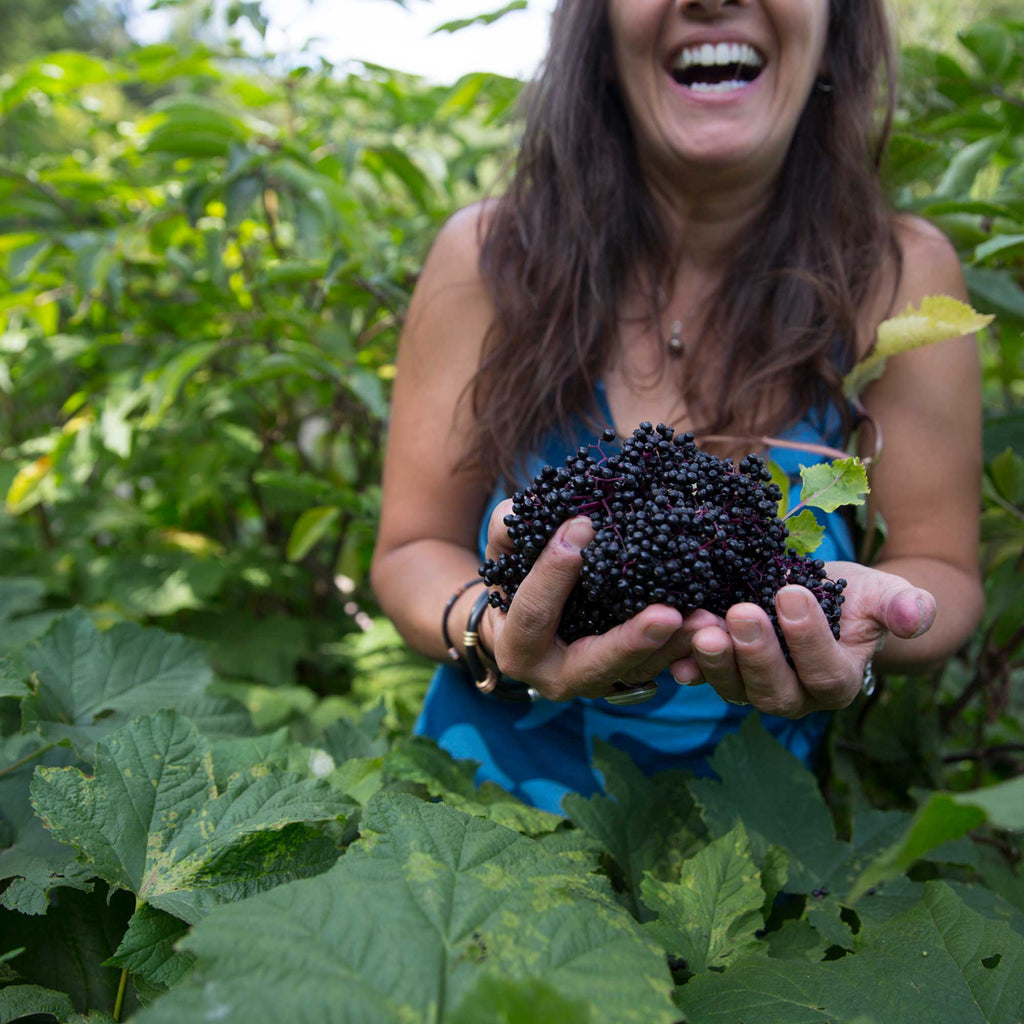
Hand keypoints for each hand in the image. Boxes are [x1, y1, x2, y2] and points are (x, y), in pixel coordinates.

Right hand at [483, 500, 720, 700]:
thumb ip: (510, 527)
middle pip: (596, 663)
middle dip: (633, 641)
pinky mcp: (632, 674)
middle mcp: (558, 676)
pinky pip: (662, 665)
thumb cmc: (517, 574)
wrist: (531, 616)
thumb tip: (544, 512)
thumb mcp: (503, 550)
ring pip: (640, 670)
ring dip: (675, 646)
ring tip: (706, 619)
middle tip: (668, 615)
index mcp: (518, 647)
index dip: (553, 574)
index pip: (534, 614)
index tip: (582, 527)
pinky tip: (715, 625)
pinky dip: (688, 648)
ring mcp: (600, 680)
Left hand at [669, 561, 935, 716]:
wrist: (820, 596)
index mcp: (839, 682)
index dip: (808, 638)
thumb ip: (902, 606)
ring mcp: (754, 688)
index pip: (825, 672)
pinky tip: (673, 652)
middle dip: (756, 653)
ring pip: (734, 688)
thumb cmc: (855, 598)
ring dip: (715, 661)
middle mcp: (795, 696)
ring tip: (702, 626)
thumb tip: (916, 617)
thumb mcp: (882, 594)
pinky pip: (702, 678)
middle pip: (774, 690)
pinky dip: (687, 667)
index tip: (790, 593)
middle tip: (741, 612)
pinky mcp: (722, 673)